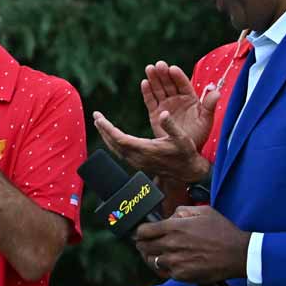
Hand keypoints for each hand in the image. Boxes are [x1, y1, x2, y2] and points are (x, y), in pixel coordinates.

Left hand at [92, 61, 215, 183]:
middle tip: (96, 116)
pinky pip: (119, 152)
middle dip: (103, 129)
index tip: (99, 118)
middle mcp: (138, 158)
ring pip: (115, 149)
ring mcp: (136, 162)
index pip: (119, 139)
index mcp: (146, 150)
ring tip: (100, 124)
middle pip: (113, 143)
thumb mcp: (182, 138)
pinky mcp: (137, 164)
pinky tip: (111, 135)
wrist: (188, 172)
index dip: (107, 128)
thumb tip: (163, 113)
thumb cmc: (186, 153)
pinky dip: (112, 142)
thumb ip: (171, 126)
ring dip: (106, 136)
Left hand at [133, 205, 249, 283]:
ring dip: (151, 257)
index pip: (142, 231)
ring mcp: (175, 261)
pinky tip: (169, 264)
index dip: (140, 232)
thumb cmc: (223, 232)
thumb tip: (169, 216)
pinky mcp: (182, 275)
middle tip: (145, 244)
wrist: (239, 254)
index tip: (141, 233)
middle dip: (142, 244)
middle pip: (143, 246)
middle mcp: (171, 244)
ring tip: (157, 254)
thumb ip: (181, 211)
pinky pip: (164, 272)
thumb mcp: (203, 211)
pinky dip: (164, 268)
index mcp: (174, 227)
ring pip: (151, 260)